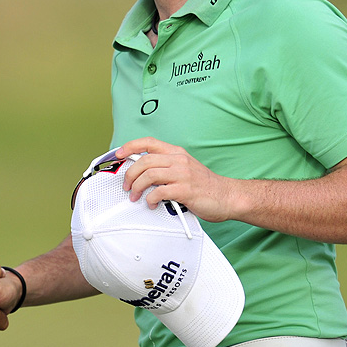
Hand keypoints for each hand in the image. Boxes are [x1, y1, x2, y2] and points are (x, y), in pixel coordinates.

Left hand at [118, 137, 236, 222]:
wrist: (228, 197)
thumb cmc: (204, 186)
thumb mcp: (184, 168)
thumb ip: (166, 167)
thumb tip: (140, 172)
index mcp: (177, 153)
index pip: (149, 142)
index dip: (130, 146)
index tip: (118, 154)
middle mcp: (179, 160)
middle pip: (144, 161)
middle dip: (130, 174)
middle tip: (127, 186)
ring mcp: (183, 174)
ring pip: (148, 175)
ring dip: (137, 188)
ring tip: (135, 197)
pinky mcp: (185, 190)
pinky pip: (159, 192)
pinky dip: (150, 199)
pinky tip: (152, 204)